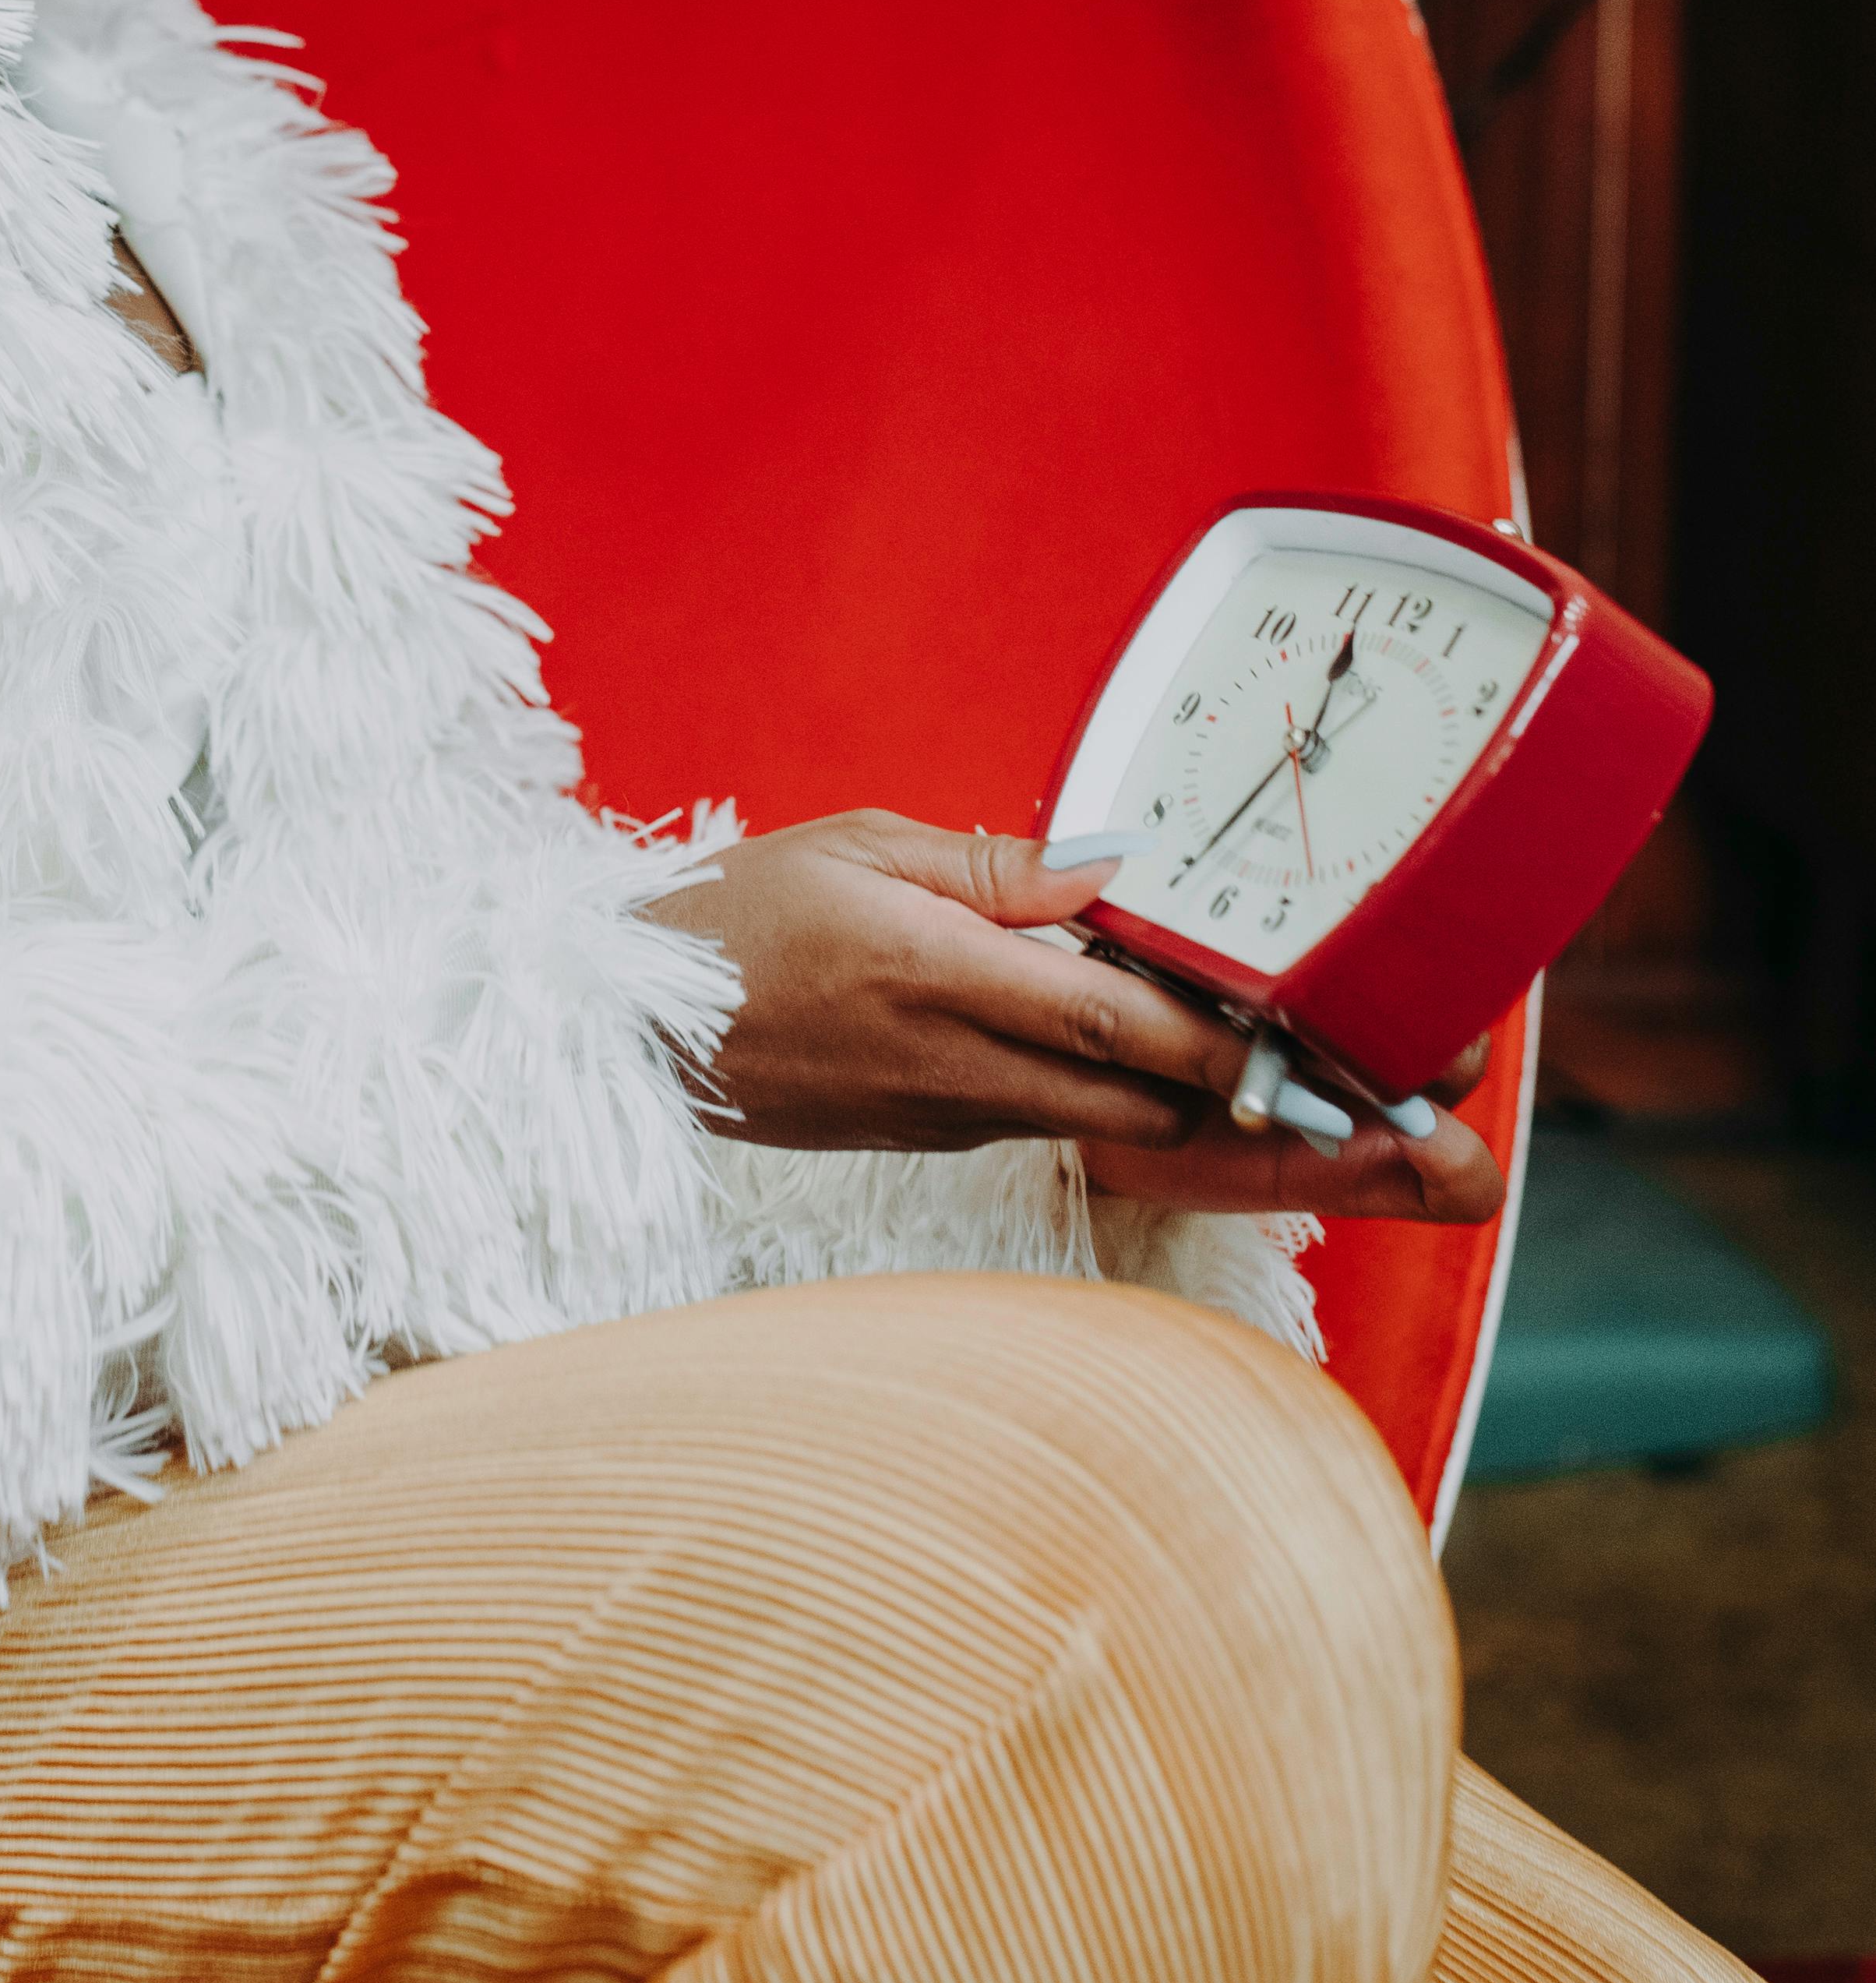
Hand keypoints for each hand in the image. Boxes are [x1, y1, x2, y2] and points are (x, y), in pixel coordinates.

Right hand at [655, 814, 1503, 1224]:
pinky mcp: (934, 1138)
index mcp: (937, 981)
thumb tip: (1114, 868)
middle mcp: (956, 1070)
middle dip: (1251, 1095)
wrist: (624, 1028)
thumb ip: (996, 868)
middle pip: (1145, 1102)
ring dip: (1198, 1105)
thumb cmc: (732, 918)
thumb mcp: (858, 844)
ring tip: (1290, 1075)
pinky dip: (1122, 1102)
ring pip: (1111, 1125)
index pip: (1119, 1023)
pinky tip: (1162, 1062)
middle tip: (1358, 1073)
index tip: (1320, 1034)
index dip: (1229, 1036)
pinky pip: (1055, 1123)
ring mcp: (947, 1119)